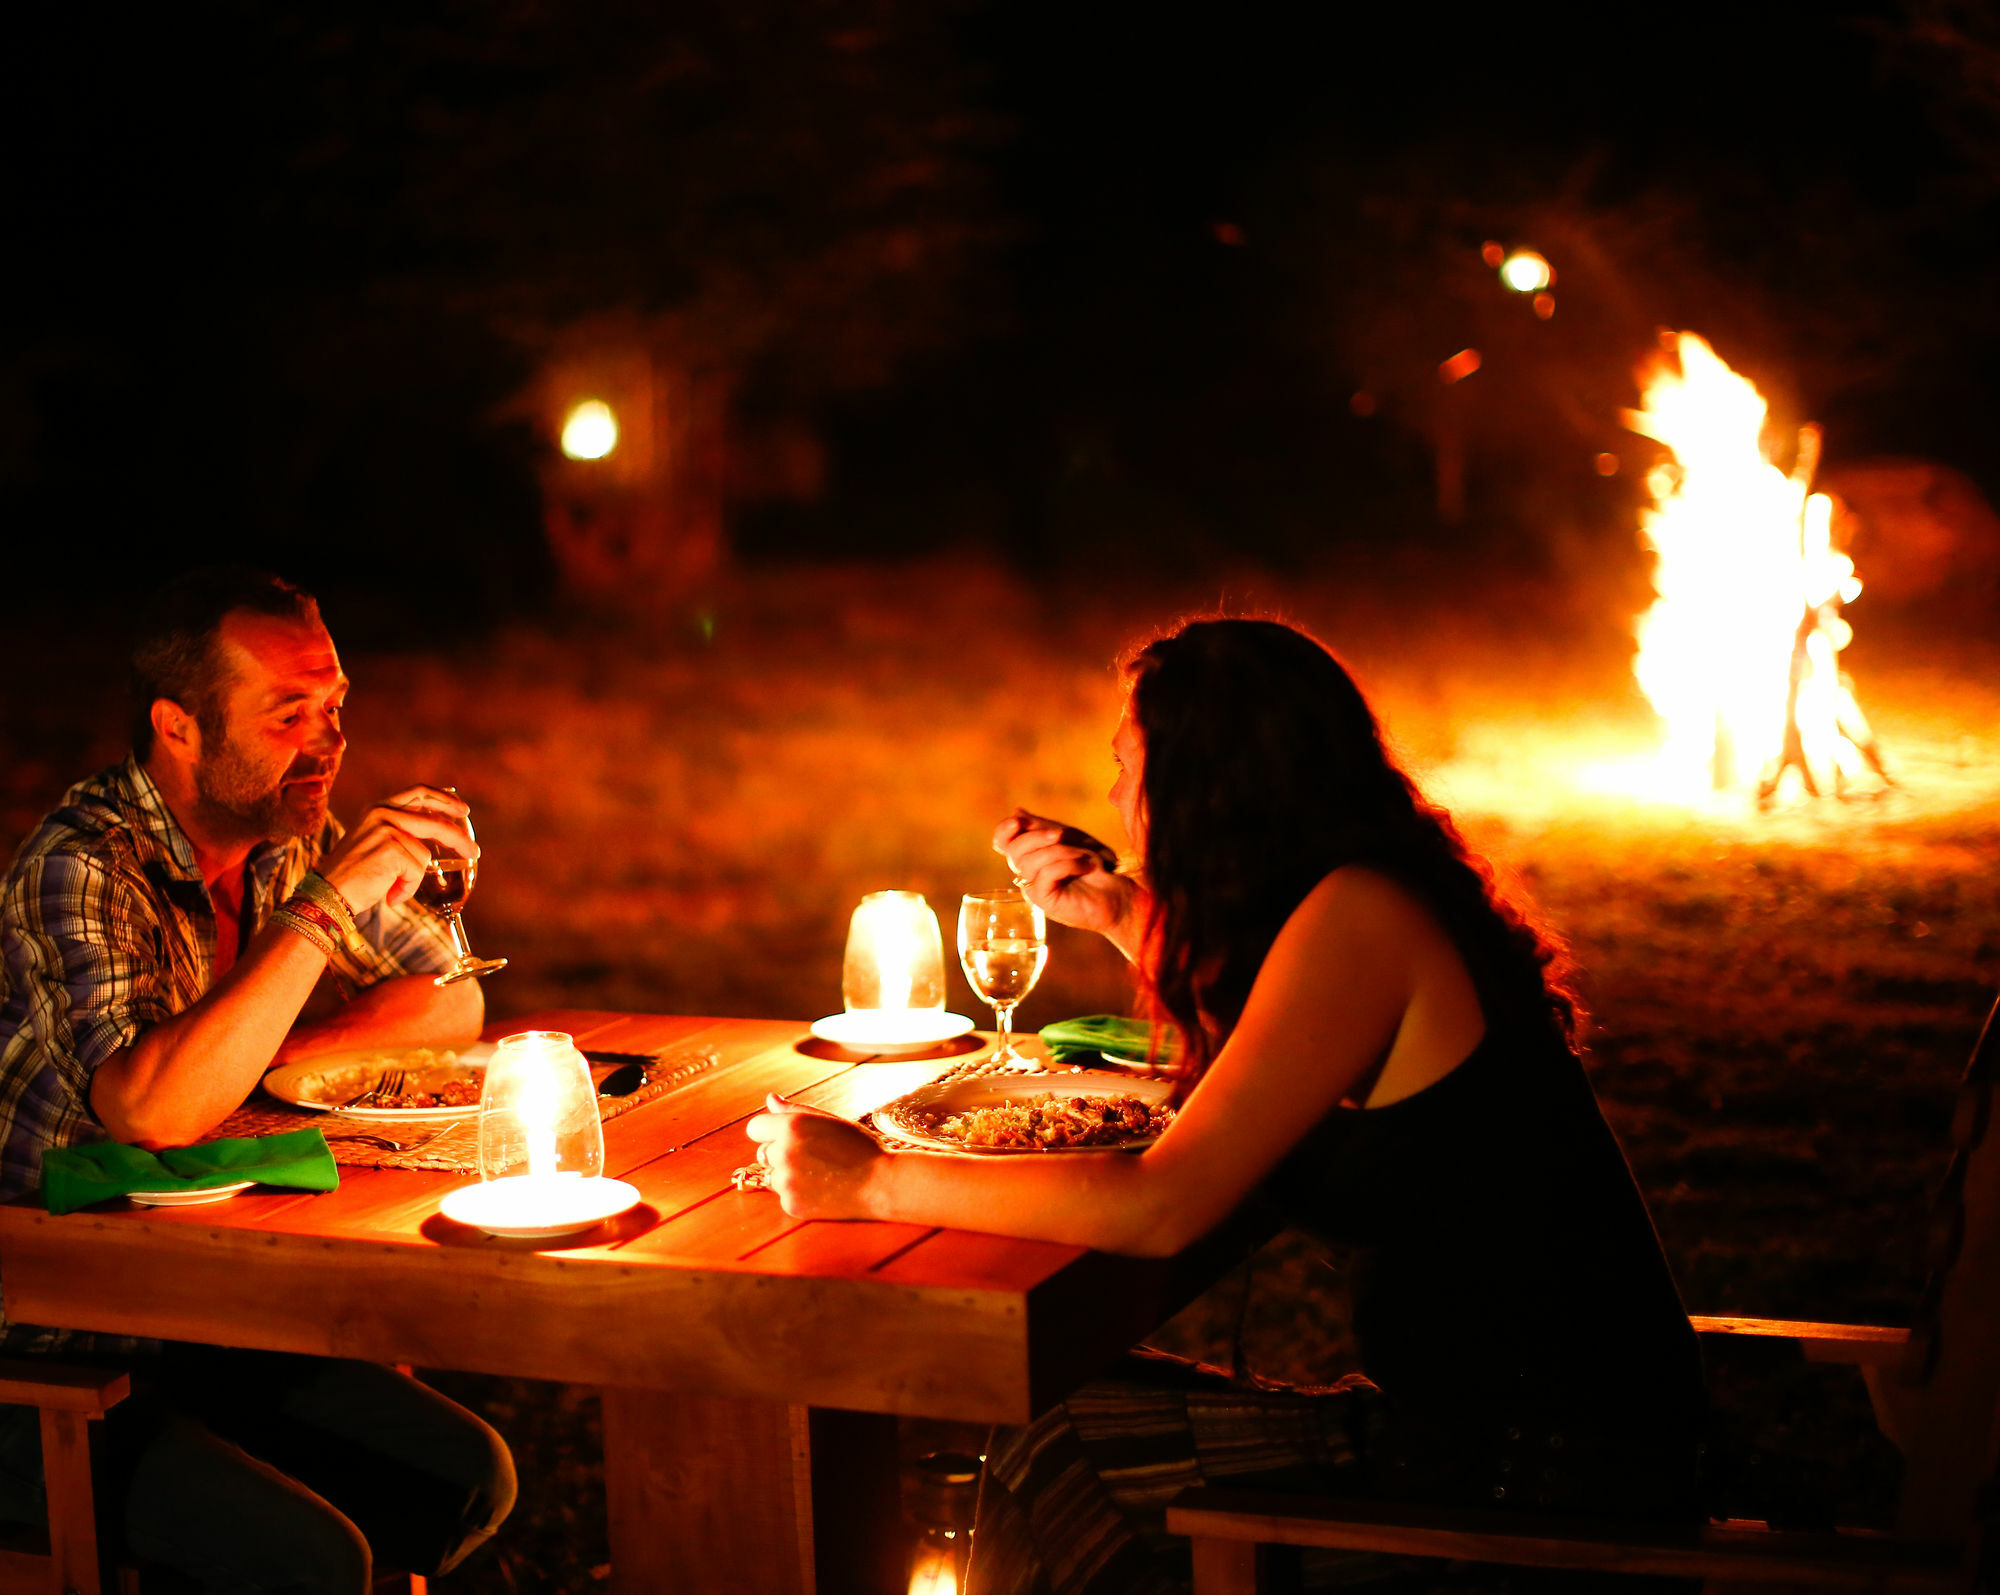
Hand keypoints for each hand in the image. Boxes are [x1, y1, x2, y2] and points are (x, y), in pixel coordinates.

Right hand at [316, 785, 477, 911]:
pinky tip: (387, 892)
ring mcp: (386, 829)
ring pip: (423, 855)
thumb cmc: (354, 876)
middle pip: (434, 822)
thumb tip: (438, 836)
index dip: (445, 799)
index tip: (463, 810)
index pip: (418, 793)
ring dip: (412, 878)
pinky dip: (406, 888)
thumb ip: (401, 833)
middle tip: (474, 851)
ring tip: (389, 886)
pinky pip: (417, 871)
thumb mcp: (376, 843)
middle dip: (458, 838)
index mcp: (378, 808)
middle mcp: (381, 813)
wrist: (327, 894)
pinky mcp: (391, 849)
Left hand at [743, 1095, 882, 1219]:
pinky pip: (784, 1196)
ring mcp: (786, 1181)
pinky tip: (822, 1191)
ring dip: (788, 1175)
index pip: (754, 1128)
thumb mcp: (830, 1121)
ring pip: (772, 1176)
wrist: (881, 1184)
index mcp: (792, 1126)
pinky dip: (798, 1195)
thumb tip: (770, 1099)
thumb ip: (795, 1110)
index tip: (785, 1136)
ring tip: (820, 1174)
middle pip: (762, 1153)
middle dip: (780, 1154)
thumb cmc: (859, 1148)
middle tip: (813, 1156)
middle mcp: (784, 1152)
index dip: (768, 1132)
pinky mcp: (791, 1204)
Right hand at [993, 809, 1145, 946]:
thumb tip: (1016, 811)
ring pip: (1029, 862)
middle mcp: (1028, 874)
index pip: (1002, 843)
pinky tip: (1085, 867)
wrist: (1119, 893)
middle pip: (1013, 850)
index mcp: (1031, 856)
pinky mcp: (1045, 902)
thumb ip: (1042, 827)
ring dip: (1060, 851)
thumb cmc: (1097, 865)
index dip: (1003, 831)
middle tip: (1062, 834)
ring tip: (1084, 855)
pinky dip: (1068, 864)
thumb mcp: (1069, 838)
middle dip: (1038, 837)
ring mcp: (1034, 889)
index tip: (1018, 821)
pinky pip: (1044, 875)